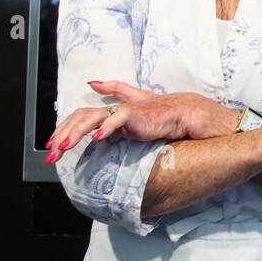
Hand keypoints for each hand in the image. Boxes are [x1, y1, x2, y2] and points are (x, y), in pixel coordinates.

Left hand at [44, 80, 235, 163]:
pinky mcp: (146, 113)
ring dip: (75, 132)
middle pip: (85, 114)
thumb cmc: (187, 121)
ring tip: (61, 148)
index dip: (70, 125)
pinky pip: (120, 117)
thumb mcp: (156, 124)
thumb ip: (141, 124)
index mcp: (127, 110)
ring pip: (95, 115)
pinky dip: (105, 126)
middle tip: (50, 153)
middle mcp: (127, 106)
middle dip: (64, 132)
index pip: (91, 112)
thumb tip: (122, 123)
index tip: (54, 143)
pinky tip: (95, 140)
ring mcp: (135, 108)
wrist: (211, 120)